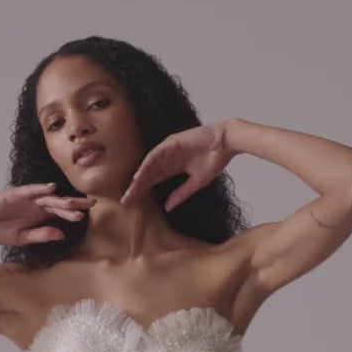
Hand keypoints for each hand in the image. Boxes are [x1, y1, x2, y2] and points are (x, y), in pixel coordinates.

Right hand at [0, 183, 92, 247]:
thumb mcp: (22, 238)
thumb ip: (41, 235)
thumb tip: (62, 234)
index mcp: (39, 216)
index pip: (60, 213)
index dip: (72, 214)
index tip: (87, 216)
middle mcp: (36, 205)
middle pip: (59, 203)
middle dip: (75, 204)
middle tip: (92, 203)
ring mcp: (26, 199)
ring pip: (48, 198)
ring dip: (62, 200)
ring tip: (76, 203)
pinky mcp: (15, 195)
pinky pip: (30, 191)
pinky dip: (40, 189)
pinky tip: (51, 188)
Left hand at [118, 122, 237, 210]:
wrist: (225, 143)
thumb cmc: (214, 160)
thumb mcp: (196, 183)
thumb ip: (181, 194)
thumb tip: (167, 208)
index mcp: (173, 167)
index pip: (153, 181)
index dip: (143, 191)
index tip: (133, 204)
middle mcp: (167, 159)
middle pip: (147, 175)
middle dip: (136, 188)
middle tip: (125, 201)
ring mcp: (168, 150)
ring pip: (148, 166)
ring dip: (139, 179)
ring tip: (130, 192)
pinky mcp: (171, 143)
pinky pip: (154, 156)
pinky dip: (146, 166)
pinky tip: (138, 176)